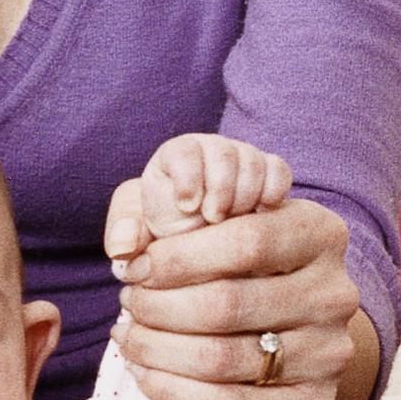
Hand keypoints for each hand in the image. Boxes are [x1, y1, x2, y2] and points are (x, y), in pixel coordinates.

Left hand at [104, 132, 290, 259]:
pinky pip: (279, 170)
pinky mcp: (270, 178)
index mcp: (176, 158)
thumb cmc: (167, 237)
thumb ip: (126, 235)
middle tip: (213, 219)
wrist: (203, 249)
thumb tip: (121, 247)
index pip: (184, 150)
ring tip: (233, 223)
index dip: (188, 176)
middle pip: (224, 152)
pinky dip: (273, 191)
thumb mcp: (140, 237)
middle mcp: (211, 152)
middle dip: (220, 188)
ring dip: (245, 194)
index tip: (187, 207)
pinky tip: (260, 215)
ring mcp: (244, 162)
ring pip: (253, 160)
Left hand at [110, 185, 366, 399]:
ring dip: (157, 350)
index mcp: (322, 234)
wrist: (296, 330)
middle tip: (130, 303)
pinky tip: (145, 373)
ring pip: (221, 359)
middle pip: (227, 304)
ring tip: (129, 336)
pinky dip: (173, 390)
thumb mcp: (223, 223)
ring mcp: (330, 355)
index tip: (135, 267)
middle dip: (158, 306)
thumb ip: (180, 217)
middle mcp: (335, 294)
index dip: (177, 257)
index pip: (245, 242)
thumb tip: (129, 244)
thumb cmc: (244, 265)